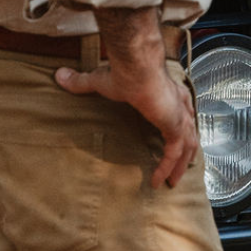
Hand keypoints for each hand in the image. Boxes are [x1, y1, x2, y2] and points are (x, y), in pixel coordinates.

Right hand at [54, 7, 198, 187]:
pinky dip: (166, 167)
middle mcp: (179, 104)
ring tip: (172, 182)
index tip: (176, 138)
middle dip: (186, 150)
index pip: (181, 110)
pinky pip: (174, 153)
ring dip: (180, 165)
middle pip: (190, 130)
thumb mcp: (99, 80)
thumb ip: (81, 81)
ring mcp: (179, 116)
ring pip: (188, 145)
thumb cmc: (123, 72)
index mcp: (169, 92)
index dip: (180, 124)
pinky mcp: (174, 126)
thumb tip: (59, 75)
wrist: (136, 68)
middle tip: (179, 168)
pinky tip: (157, 181)